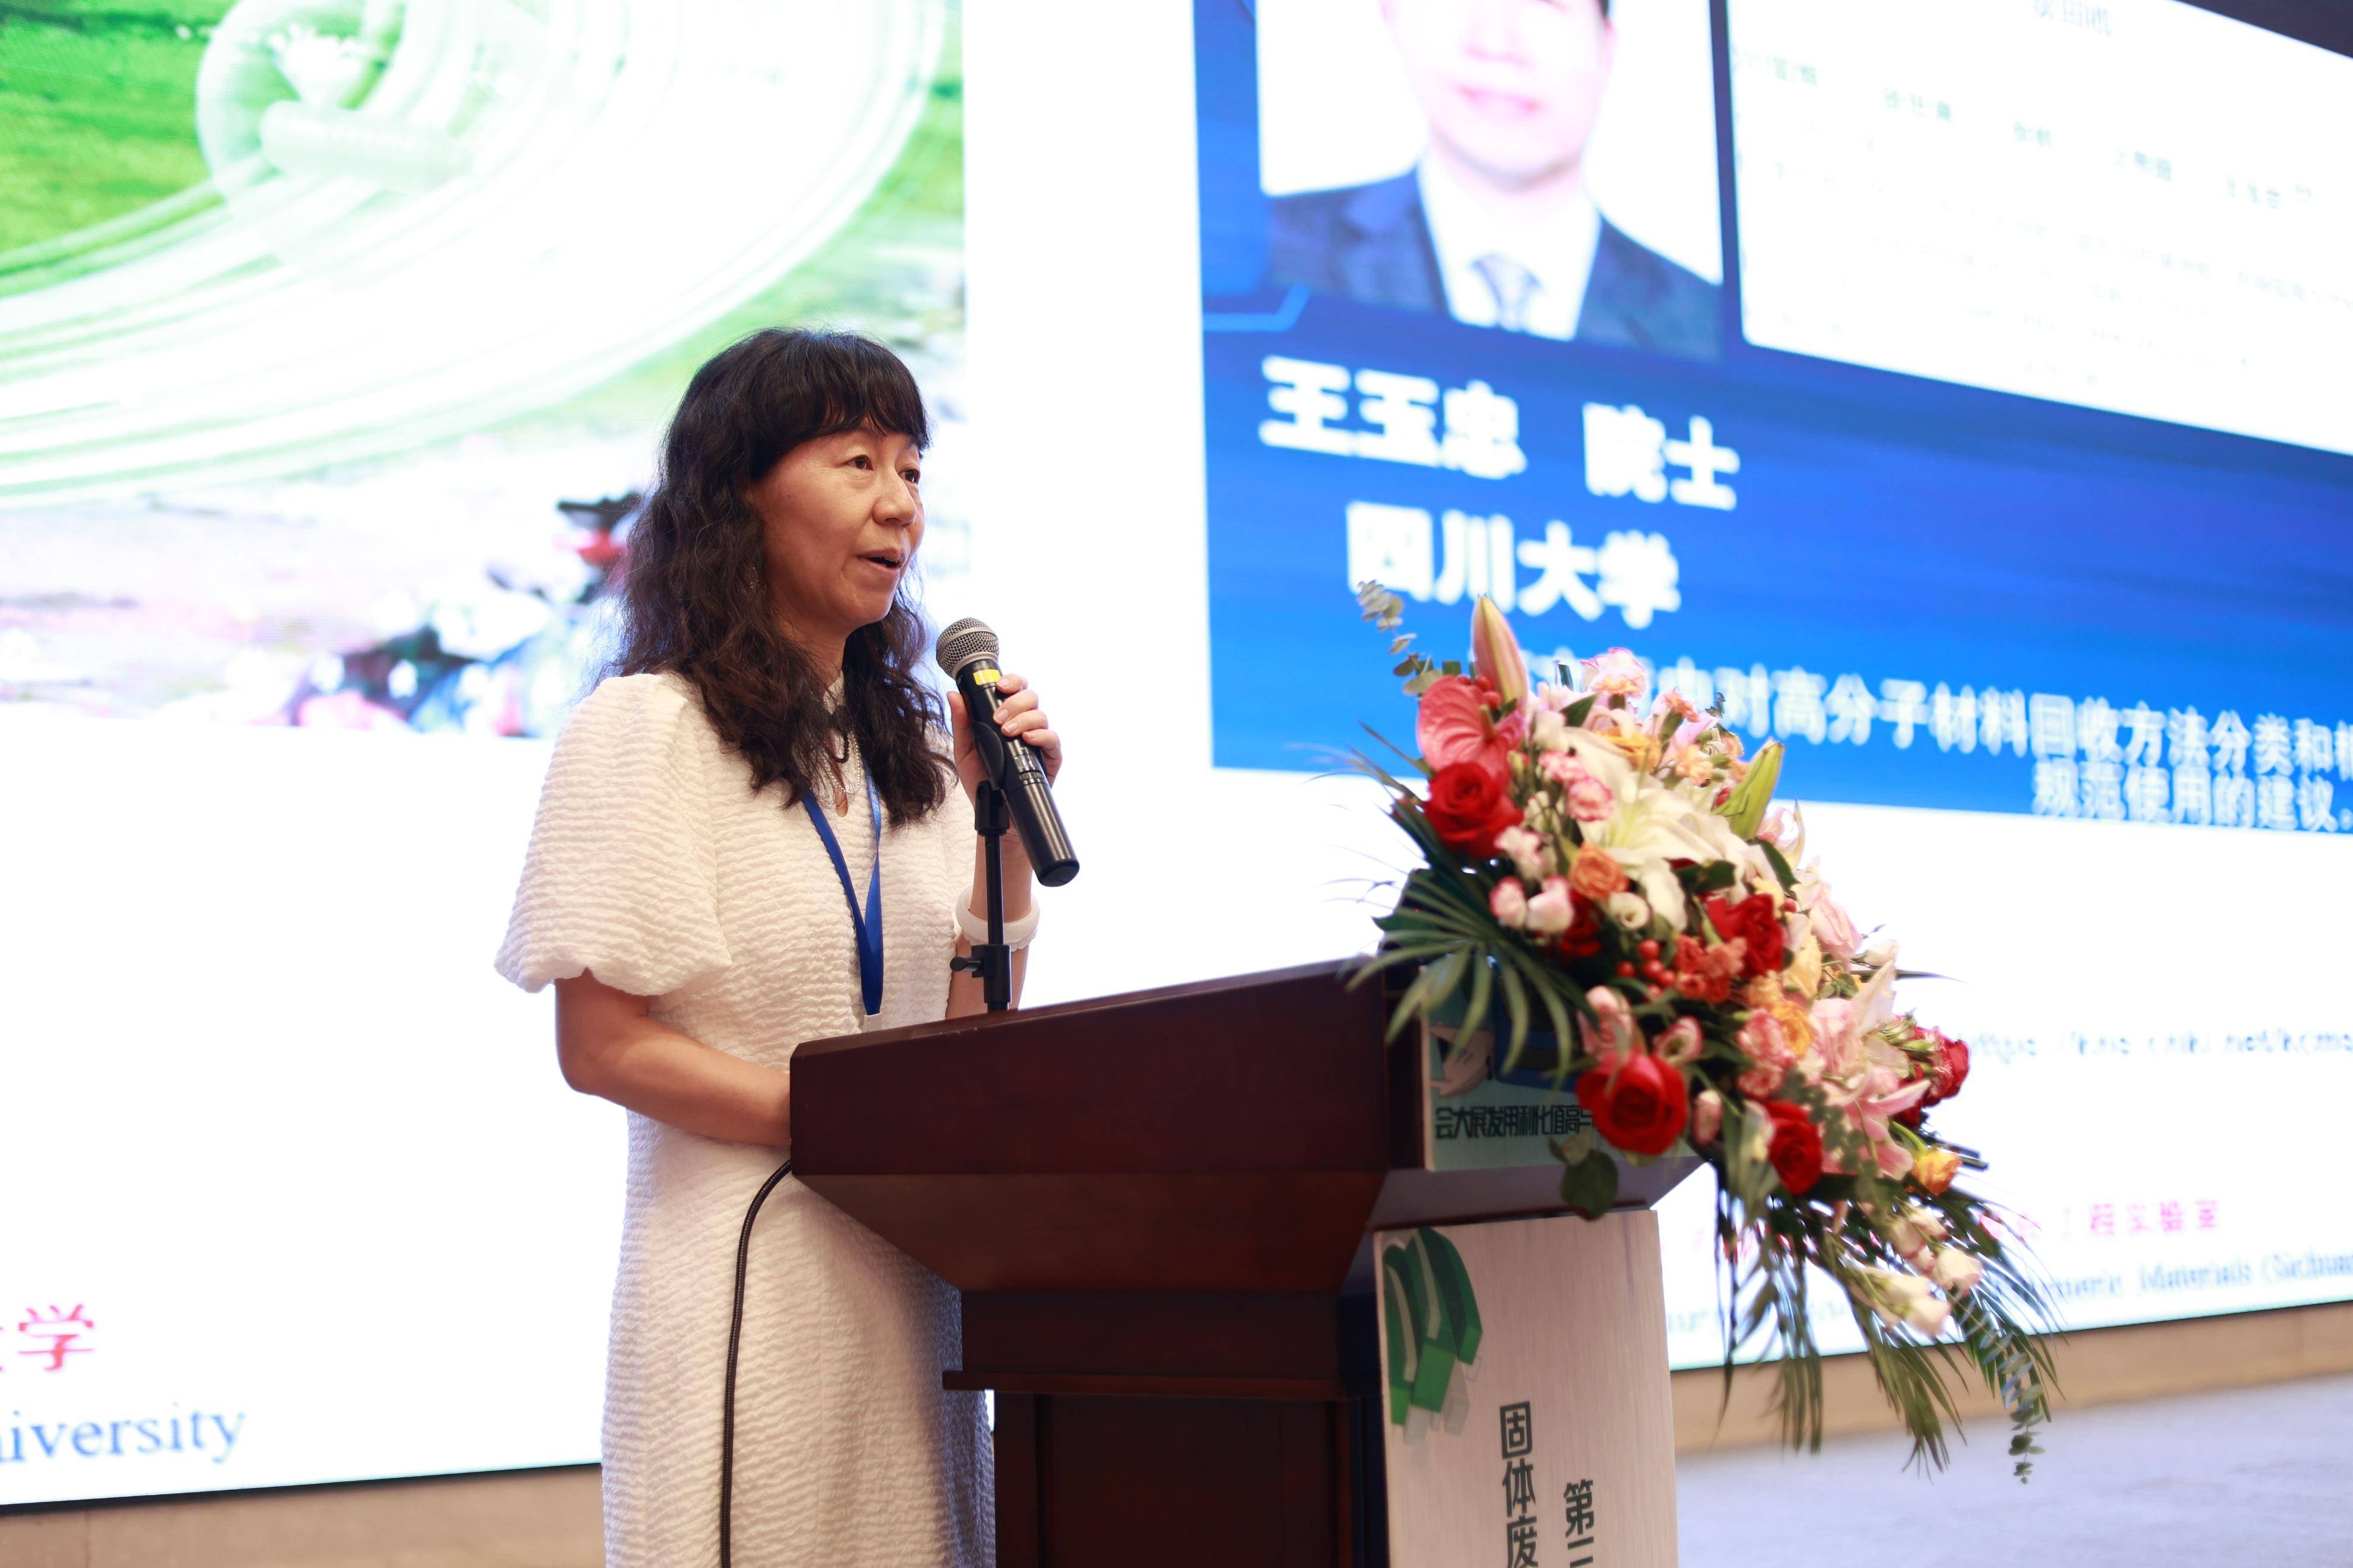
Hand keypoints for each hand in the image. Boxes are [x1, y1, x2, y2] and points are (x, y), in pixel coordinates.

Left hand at [947, 671, 1061, 802]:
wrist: (994, 812)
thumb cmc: (981, 780)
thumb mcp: (965, 750)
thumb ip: (962, 723)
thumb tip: (953, 694)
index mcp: (1007, 717)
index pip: (1015, 689)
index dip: (1012, 681)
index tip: (1000, 685)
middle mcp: (1025, 724)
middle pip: (1030, 697)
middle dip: (1014, 702)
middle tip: (998, 719)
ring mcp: (1039, 740)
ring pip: (1040, 716)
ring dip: (1023, 720)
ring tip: (1007, 732)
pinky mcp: (1050, 757)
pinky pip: (1053, 739)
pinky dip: (1041, 736)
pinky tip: (1028, 740)